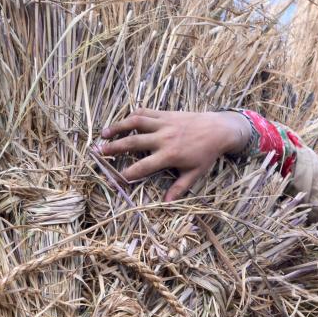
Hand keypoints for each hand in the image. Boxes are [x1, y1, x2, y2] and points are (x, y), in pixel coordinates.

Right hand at [96, 108, 251, 201]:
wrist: (218, 130)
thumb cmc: (206, 154)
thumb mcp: (195, 173)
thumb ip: (180, 188)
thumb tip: (166, 204)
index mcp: (170, 155)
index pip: (143, 166)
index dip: (127, 174)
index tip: (114, 179)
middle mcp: (163, 138)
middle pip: (133, 142)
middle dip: (114, 148)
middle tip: (99, 153)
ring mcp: (163, 124)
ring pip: (135, 123)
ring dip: (117, 127)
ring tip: (103, 134)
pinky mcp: (165, 114)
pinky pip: (144, 113)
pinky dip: (132, 116)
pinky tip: (122, 122)